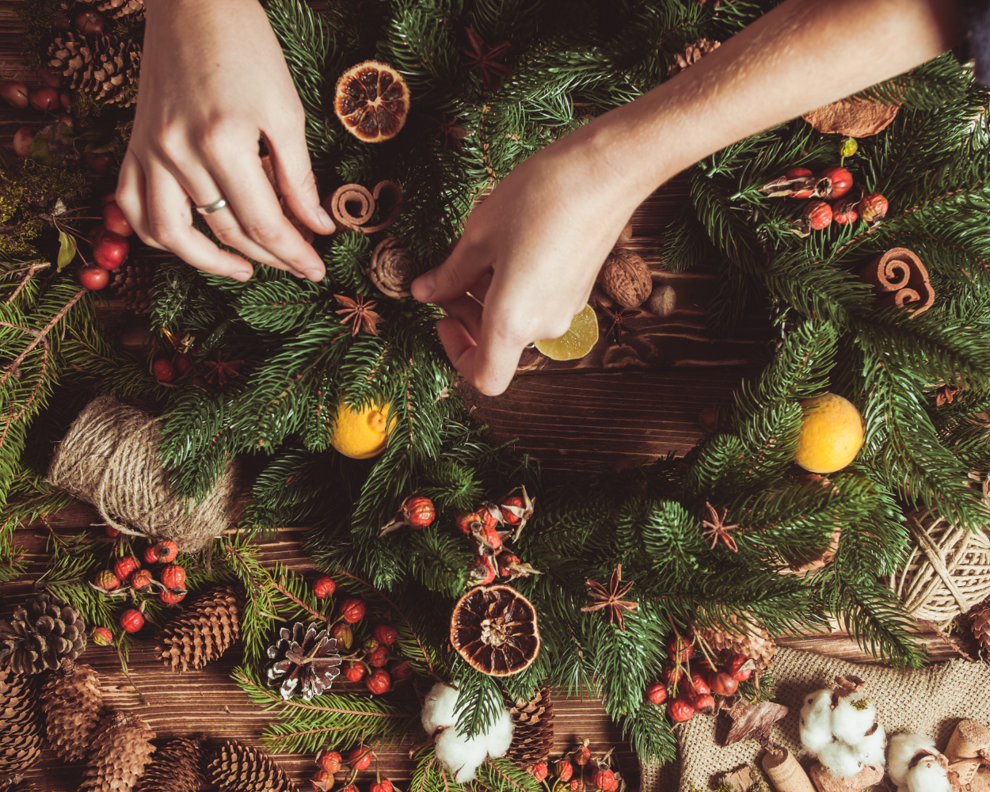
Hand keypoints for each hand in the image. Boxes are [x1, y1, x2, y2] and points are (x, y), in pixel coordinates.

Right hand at [116, 0, 334, 281]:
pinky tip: (190, 244)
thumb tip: (318, 225)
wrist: (193, 1)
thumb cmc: (247, 46)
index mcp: (224, 142)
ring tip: (244, 270)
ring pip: (172, 232)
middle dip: (268, 257)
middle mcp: (179, 153)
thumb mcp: (286, 109)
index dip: (294, 253)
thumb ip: (299, 175)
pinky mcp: (135, 144)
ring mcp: (150, 150)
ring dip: (209, 262)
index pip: (264, 223)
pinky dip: (157, 235)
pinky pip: (132, 206)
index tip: (316, 269)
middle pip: (227, 231)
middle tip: (297, 265)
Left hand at [411, 123, 645, 394]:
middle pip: (498, 345)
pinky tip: (507, 245)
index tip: (444, 318)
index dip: (457, 355)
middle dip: (467, 315)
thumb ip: (451, 274)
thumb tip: (425, 292)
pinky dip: (514, 287)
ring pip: (517, 322)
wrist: (607, 171)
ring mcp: (566, 309)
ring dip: (489, 298)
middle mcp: (544, 326)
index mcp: (513, 321)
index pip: (485, 378)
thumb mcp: (479, 234)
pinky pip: (537, 303)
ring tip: (476, 251)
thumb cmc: (540, 199)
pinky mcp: (580, 290)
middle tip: (447, 276)